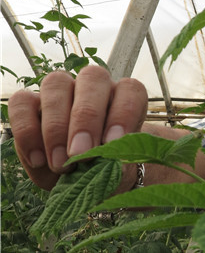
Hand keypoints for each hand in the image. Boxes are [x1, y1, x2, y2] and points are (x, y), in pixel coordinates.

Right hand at [8, 66, 147, 190]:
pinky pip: (21, 102)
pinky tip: (38, 160)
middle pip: (92, 78)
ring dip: (56, 126)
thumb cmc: (106, 167)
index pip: (130, 90)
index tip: (113, 143)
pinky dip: (27, 131)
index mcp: (124, 96)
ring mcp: (62, 90)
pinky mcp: (30, 102)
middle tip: (81, 155)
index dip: (123, 113)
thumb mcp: (116, 167)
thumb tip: (101, 160)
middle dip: (86, 118)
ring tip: (60, 164)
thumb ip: (113, 159)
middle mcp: (95, 85)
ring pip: (56, 83)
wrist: (85, 179)